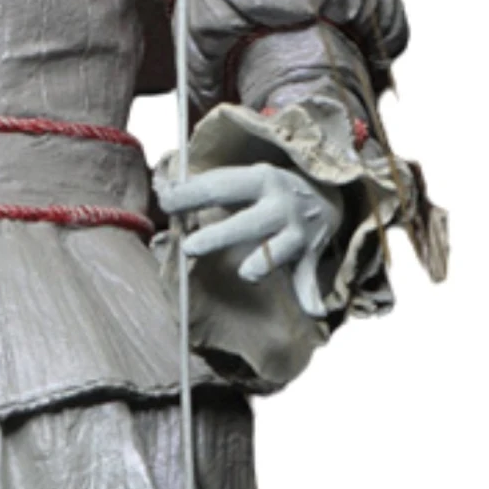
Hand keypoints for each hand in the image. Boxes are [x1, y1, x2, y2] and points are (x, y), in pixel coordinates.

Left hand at [156, 160, 342, 318]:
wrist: (324, 195)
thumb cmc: (266, 189)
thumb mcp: (244, 177)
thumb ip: (207, 187)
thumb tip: (164, 191)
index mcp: (261, 179)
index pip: (219, 187)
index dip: (190, 196)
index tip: (165, 203)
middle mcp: (281, 205)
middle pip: (248, 222)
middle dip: (219, 236)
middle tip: (189, 247)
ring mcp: (298, 232)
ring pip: (280, 251)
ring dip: (262, 264)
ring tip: (246, 274)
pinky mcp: (310, 255)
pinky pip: (309, 278)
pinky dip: (310, 294)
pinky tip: (311, 311)